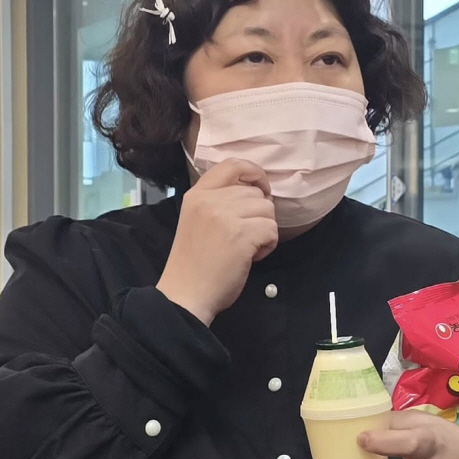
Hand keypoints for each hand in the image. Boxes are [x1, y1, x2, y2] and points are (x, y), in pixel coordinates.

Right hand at [156, 159, 277, 324]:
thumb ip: (218, 202)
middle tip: (245, 236)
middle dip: (259, 214)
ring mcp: (226, 216)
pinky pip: (272, 229)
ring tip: (248, 247)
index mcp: (197, 194)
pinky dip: (268, 245)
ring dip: (264, 230)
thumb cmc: (193, 263)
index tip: (261, 190)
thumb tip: (254, 194)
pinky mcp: (242, 235)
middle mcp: (210, 200)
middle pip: (255, 193)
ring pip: (267, 210)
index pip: (232, 165)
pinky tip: (253, 256)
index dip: (254, 173)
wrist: (186, 294)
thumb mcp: (197, 220)